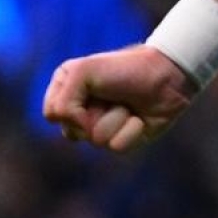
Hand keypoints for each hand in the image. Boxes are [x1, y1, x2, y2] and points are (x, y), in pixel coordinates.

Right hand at [41, 46, 198, 152]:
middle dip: (96, 114)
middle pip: (72, 132)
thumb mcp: (83, 72)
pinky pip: (117, 148)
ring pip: (97, 141)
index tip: (87, 88)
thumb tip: (78, 132)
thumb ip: (63, 101)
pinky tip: (139, 118)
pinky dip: (130, 131)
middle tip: (111, 95)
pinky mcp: (120, 140)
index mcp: (65, 89)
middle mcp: (80, 110)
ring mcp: (100, 127)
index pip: (52, 114)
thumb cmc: (124, 69)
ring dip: (116, 120)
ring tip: (127, 104)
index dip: (69, 108)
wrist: (165, 76)